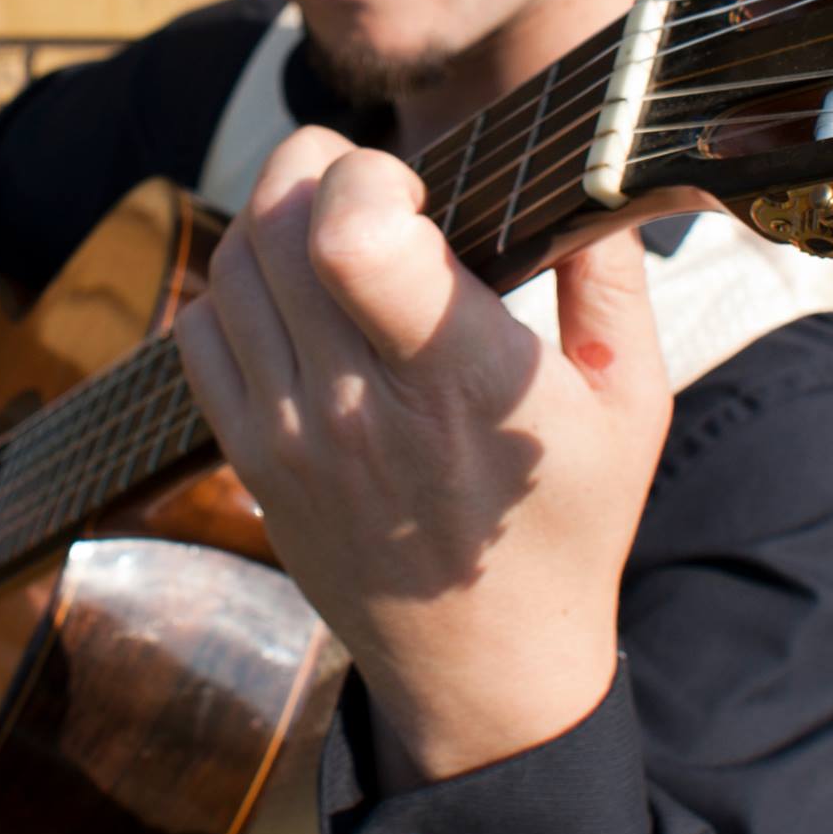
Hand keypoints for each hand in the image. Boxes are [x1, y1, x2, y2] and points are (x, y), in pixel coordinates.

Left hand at [174, 126, 672, 788]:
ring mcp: (291, 435)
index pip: (354, 237)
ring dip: (276, 216)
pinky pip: (200, 331)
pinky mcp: (251, 460)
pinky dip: (235, 286)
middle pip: (280, 226)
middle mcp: (360, 405)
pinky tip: (293, 295)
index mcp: (463, 380)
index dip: (369, 177)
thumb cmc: (567, 524)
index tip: (416, 190)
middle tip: (372, 185)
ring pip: (233, 265)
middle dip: (319, 166)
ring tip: (334, 228)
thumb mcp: (632, 402)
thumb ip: (610, 278)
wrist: (486, 667)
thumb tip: (585, 174)